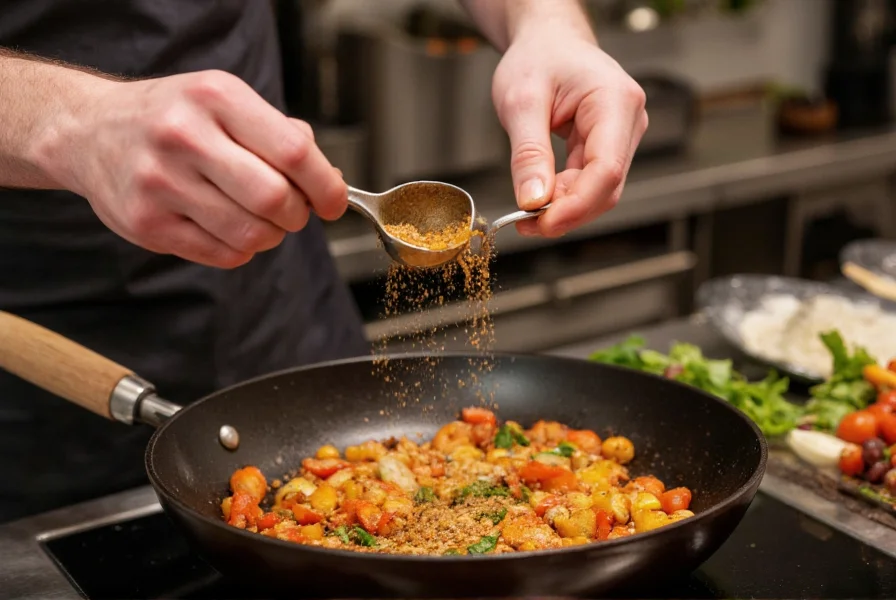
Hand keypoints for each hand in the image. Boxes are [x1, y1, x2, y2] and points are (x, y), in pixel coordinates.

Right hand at [40, 70, 345, 267]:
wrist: (91, 132)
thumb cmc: (174, 117)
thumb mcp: (226, 102)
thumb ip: (281, 135)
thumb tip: (329, 180)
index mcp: (216, 99)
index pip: (293, 152)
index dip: (326, 186)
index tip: (334, 202)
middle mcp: (185, 137)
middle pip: (274, 199)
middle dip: (297, 215)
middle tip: (293, 211)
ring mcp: (161, 183)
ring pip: (252, 234)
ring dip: (271, 235)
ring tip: (259, 218)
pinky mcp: (147, 224)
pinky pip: (224, 255)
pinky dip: (241, 249)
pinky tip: (228, 227)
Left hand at [492, 28, 646, 236]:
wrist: (547, 40)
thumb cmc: (538, 57)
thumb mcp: (521, 102)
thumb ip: (528, 153)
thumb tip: (532, 200)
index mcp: (615, 101)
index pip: (606, 169)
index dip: (576, 205)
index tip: (540, 223)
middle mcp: (628, 121)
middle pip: (606, 187)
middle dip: (567, 212)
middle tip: (524, 223)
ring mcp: (622, 136)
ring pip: (599, 190)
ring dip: (564, 208)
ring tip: (526, 212)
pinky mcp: (608, 146)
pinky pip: (590, 182)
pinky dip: (564, 197)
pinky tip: (539, 199)